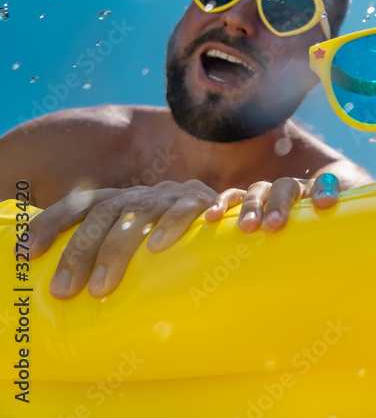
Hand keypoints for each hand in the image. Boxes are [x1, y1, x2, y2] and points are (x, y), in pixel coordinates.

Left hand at [30, 180, 240, 298]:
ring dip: (116, 250)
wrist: (238, 215)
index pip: (80, 204)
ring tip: (102, 288)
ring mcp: (171, 195)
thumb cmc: (179, 243)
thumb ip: (114, 253)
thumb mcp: (141, 242)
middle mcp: (142, 194)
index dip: (50, 223)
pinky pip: (185, 209)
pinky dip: (171, 225)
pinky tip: (157, 247)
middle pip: (102, 213)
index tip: (27, 253)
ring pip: (135, 213)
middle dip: (79, 252)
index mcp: (122, 200)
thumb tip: (69, 290)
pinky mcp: (202, 200)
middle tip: (64, 292)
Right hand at [216, 173, 340, 232]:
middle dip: (281, 204)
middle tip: (275, 226)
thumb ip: (361, 228)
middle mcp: (296, 191)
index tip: (326, 204)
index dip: (326, 188)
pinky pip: (232, 199)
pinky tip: (210, 218)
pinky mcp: (248, 206)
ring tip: (248, 228)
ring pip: (259, 190)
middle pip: (287, 186)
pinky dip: (221, 204)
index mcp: (323, 191)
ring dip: (253, 206)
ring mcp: (271, 195)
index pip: (327, 182)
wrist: (313, 219)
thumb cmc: (333, 230)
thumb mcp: (350, 227)